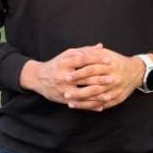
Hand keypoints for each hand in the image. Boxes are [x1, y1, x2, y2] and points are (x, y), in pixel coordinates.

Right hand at [21, 44, 146, 111]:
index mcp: (65, 63)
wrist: (38, 78)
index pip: (83, 60)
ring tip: (110, 94)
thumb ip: (84, 51)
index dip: (97, 59)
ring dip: (98, 95)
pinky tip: (101, 106)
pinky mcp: (63, 99)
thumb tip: (101, 46)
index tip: (110, 60)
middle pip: (84, 77)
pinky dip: (90, 105)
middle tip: (114, 78)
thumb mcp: (67, 55)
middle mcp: (63, 76)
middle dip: (100, 78)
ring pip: (83, 93)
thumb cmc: (56, 64)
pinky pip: (79, 104)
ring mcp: (63, 89)